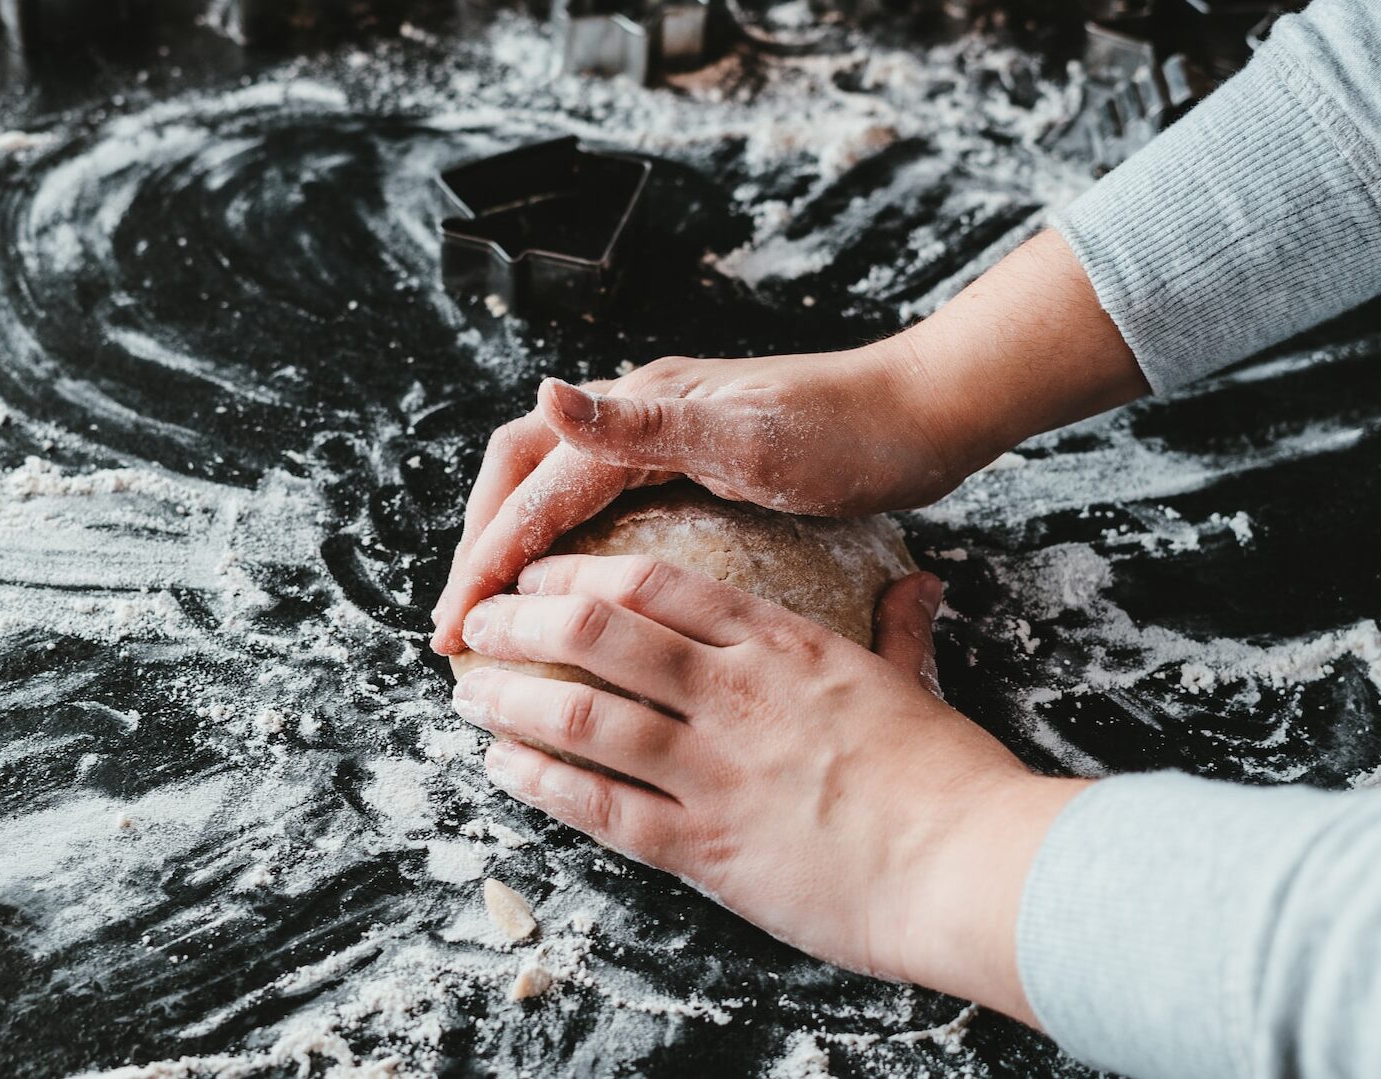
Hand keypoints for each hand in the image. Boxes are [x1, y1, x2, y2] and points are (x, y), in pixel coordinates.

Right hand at [429, 341, 969, 653]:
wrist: (926, 415)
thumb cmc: (850, 432)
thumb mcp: (748, 435)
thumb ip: (643, 423)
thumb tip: (544, 395)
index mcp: (641, 406)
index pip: (534, 485)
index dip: (489, 557)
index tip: (456, 628)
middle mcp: (639, 411)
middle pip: (521, 474)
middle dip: (480, 548)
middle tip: (453, 629)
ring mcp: (663, 433)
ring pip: (553, 486)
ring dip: (512, 544)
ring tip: (488, 614)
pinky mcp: (690, 459)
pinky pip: (597, 501)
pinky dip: (562, 545)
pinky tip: (570, 593)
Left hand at [449, 554, 1091, 1020]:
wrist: (970, 866)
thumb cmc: (951, 779)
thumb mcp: (916, 683)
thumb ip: (899, 628)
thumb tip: (917, 586)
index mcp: (782, 645)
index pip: (656, 583)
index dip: (579, 573)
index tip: (538, 574)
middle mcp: (735, 694)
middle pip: (596, 632)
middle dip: (519, 621)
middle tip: (480, 624)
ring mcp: (713, 769)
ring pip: (579, 713)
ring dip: (508, 697)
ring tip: (468, 691)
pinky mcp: (703, 847)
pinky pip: (595, 804)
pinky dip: (536, 780)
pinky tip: (501, 766)